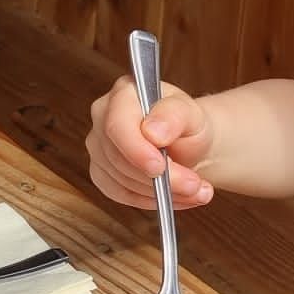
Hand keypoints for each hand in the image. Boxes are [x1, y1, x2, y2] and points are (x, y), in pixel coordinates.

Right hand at [86, 75, 215, 209]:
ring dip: (161, 192)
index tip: (161, 168)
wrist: (188, 144)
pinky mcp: (102, 173)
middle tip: (194, 185)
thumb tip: (153, 131)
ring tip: (194, 191)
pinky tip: (176, 197)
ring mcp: (99, 147)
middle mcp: (104, 117)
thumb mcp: (192, 114)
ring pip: (121, 180)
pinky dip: (151, 200)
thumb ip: (174, 116)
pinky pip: (121, 194)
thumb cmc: (187, 124)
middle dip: (159, 179)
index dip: (137, 150)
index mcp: (124, 93)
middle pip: (120, 158)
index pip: (117, 125)